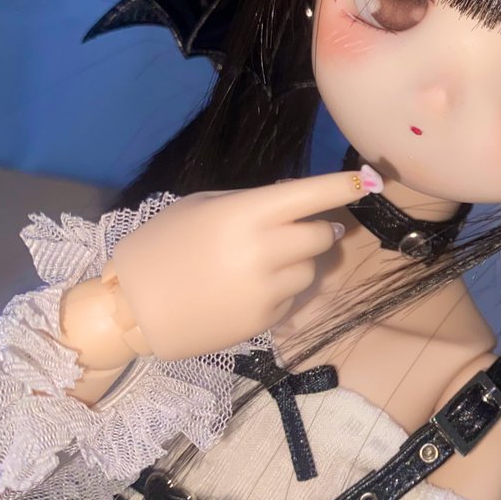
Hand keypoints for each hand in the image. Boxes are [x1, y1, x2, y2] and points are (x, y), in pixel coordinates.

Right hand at [106, 170, 371, 358]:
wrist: (132, 309)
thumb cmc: (160, 247)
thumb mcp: (200, 207)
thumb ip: (249, 202)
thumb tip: (292, 200)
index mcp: (245, 213)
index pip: (310, 194)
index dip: (344, 186)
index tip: (368, 180)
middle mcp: (263, 249)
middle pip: (320, 235)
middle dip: (317, 230)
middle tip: (302, 230)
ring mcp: (267, 288)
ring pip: (312, 269)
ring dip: (300, 263)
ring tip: (264, 263)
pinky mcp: (265, 320)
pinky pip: (294, 298)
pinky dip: (284, 291)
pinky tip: (251, 289)